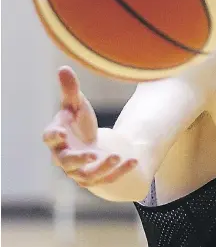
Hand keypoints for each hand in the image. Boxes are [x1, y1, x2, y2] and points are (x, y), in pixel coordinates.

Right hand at [42, 66, 136, 187]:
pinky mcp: (96, 178)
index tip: (60, 132)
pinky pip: (108, 178)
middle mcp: (64, 158)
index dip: (53, 136)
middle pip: (66, 162)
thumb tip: (64, 68)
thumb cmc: (79, 122)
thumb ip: (70, 90)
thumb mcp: (76, 105)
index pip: (49, 139)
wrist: (91, 144)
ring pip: (88, 175)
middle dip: (78, 159)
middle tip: (91, 154)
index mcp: (57, 138)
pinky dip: (121, 171)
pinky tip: (134, 160)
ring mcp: (80, 171)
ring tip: (116, 155)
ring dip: (102, 167)